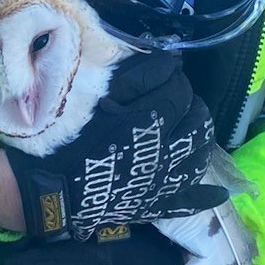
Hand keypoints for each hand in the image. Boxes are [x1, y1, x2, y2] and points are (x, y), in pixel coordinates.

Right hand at [4, 50, 222, 240]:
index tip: (166, 68)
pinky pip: (189, 201)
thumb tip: (169, 60)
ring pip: (200, 155)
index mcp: (149, 120)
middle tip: (176, 95)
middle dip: (191, 102)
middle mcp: (164, 151)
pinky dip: (205, 194)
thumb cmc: (65, 134)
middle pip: (197, 121)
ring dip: (200, 136)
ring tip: (189, 126)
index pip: (178, 90)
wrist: (46, 186)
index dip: (174, 75)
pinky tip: (218, 190)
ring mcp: (163, 181)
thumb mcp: (97, 95)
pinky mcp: (155, 204)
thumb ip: (136, 76)